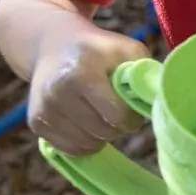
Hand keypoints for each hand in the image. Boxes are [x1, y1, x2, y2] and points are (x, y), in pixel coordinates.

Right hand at [25, 26, 150, 156]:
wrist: (53, 45)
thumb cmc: (99, 50)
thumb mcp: (126, 49)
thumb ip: (145, 74)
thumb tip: (159, 104)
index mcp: (81, 72)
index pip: (116, 116)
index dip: (132, 116)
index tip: (132, 107)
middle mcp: (57, 92)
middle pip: (103, 132)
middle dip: (118, 126)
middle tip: (118, 109)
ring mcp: (44, 109)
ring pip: (88, 145)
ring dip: (102, 135)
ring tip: (101, 113)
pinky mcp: (36, 123)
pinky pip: (71, 149)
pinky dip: (85, 141)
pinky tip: (87, 122)